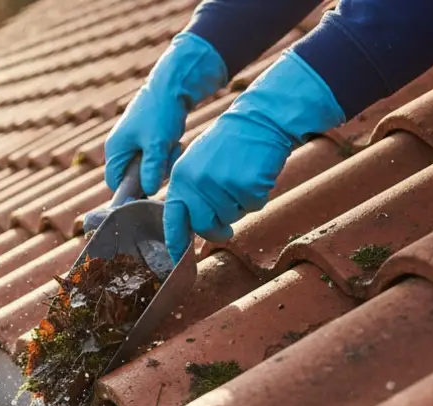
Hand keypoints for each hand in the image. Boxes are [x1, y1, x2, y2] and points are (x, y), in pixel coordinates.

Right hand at [104, 32, 226, 196]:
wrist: (174, 84)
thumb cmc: (161, 112)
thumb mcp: (157, 144)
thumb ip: (151, 170)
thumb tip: (147, 192)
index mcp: (115, 149)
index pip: (114, 183)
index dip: (130, 190)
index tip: (150, 189)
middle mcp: (121, 147)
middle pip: (133, 177)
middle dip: (152, 172)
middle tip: (166, 158)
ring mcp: (134, 142)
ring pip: (148, 167)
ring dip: (162, 162)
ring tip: (172, 145)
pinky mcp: (148, 138)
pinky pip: (156, 157)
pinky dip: (166, 153)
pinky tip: (174, 141)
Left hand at [163, 49, 345, 261]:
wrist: (259, 119)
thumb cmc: (229, 144)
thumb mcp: (197, 164)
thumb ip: (190, 193)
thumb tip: (189, 228)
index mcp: (181, 178)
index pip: (173, 218)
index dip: (175, 242)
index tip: (176, 259)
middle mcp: (197, 183)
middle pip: (204, 226)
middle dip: (217, 232)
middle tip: (226, 231)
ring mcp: (221, 185)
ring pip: (231, 217)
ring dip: (240, 207)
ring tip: (242, 180)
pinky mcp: (246, 185)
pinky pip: (253, 207)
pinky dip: (258, 197)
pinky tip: (256, 176)